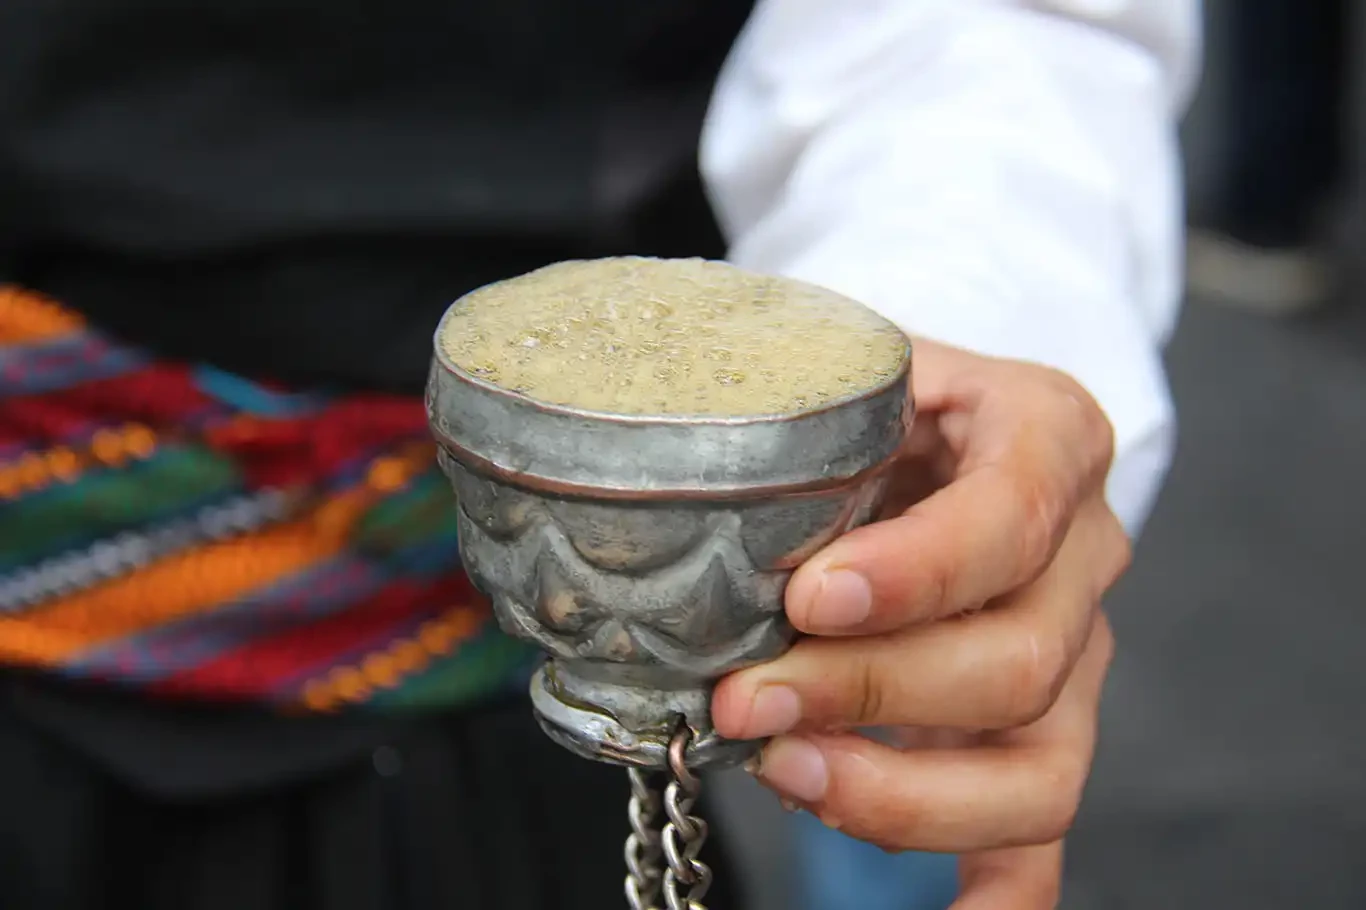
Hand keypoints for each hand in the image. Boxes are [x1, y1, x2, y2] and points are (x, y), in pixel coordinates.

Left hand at [711, 339, 1129, 908]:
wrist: (930, 423)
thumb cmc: (875, 396)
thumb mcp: (847, 370)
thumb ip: (796, 419)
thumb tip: (662, 508)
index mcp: (1047, 434)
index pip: (1012, 513)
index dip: (918, 570)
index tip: (811, 597)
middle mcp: (1080, 554)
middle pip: (1019, 657)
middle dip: (870, 691)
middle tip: (748, 699)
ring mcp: (1072, 656)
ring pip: (1039, 767)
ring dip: (904, 794)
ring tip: (787, 771)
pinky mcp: (1040, 733)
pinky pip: (1042, 835)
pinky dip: (995, 897)